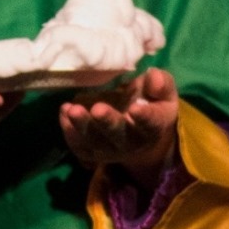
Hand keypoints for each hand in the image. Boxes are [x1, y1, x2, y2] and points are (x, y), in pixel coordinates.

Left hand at [59, 68, 178, 189]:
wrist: (142, 135)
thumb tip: (153, 76)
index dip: (144, 117)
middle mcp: (132, 142)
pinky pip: (80, 146)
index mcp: (154, 126)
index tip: (135, 108)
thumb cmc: (153, 104)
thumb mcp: (164, 92)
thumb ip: (161, 84)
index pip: (151, 123)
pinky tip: (64, 112)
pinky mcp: (94, 152)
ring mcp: (111, 149)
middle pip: (118, 134)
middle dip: (107, 122)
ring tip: (71, 109)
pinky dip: (69, 132)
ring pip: (95, 141)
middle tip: (97, 109)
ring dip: (82, 126)